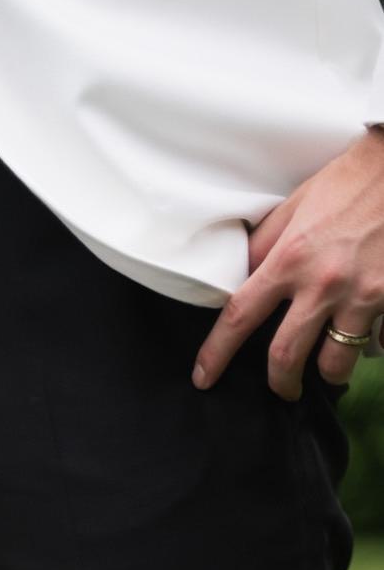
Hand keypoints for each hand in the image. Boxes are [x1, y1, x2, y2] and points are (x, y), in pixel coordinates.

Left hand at [193, 128, 383, 399]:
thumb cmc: (352, 180)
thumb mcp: (297, 204)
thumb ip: (267, 244)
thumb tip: (241, 275)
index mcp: (290, 259)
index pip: (238, 317)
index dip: (215, 354)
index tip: (203, 377)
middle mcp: (323, 283)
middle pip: (286, 357)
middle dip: (280, 383)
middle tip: (283, 389)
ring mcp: (363, 294)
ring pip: (336, 361)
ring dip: (329, 372)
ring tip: (328, 368)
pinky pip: (381, 343)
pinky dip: (374, 345)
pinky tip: (372, 336)